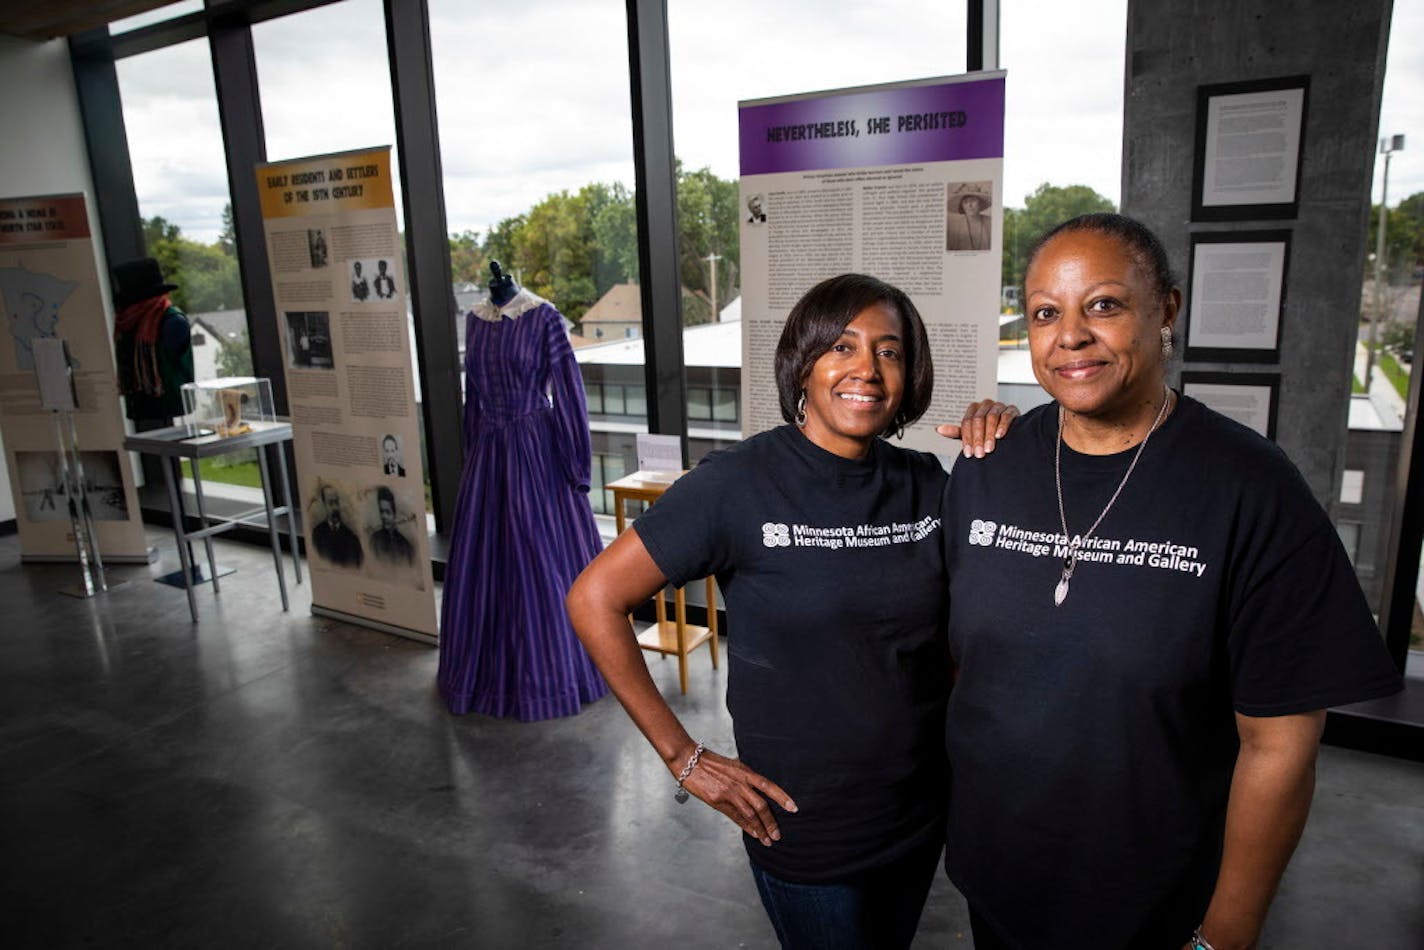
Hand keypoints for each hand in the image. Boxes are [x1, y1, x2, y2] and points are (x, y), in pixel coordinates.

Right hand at [679, 747, 796, 846]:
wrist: (688, 760)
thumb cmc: (709, 763)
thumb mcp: (732, 766)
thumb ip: (745, 778)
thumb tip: (757, 790)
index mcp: (745, 771)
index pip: (768, 786)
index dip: (782, 797)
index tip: (794, 808)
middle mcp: (740, 782)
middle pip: (762, 804)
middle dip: (772, 822)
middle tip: (778, 835)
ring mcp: (729, 792)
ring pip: (750, 814)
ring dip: (761, 829)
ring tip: (768, 840)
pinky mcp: (718, 800)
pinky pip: (736, 816)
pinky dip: (746, 827)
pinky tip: (754, 834)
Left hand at [936, 399, 1018, 457]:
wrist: (1010, 434)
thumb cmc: (988, 434)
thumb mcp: (971, 434)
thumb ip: (957, 432)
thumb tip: (938, 429)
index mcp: (973, 409)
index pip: (966, 422)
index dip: (967, 438)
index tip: (968, 454)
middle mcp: (985, 405)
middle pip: (978, 420)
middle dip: (978, 439)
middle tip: (979, 454)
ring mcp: (999, 406)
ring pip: (991, 417)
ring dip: (989, 434)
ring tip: (989, 449)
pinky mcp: (1012, 409)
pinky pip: (1006, 415)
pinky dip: (1002, 426)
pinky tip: (1000, 436)